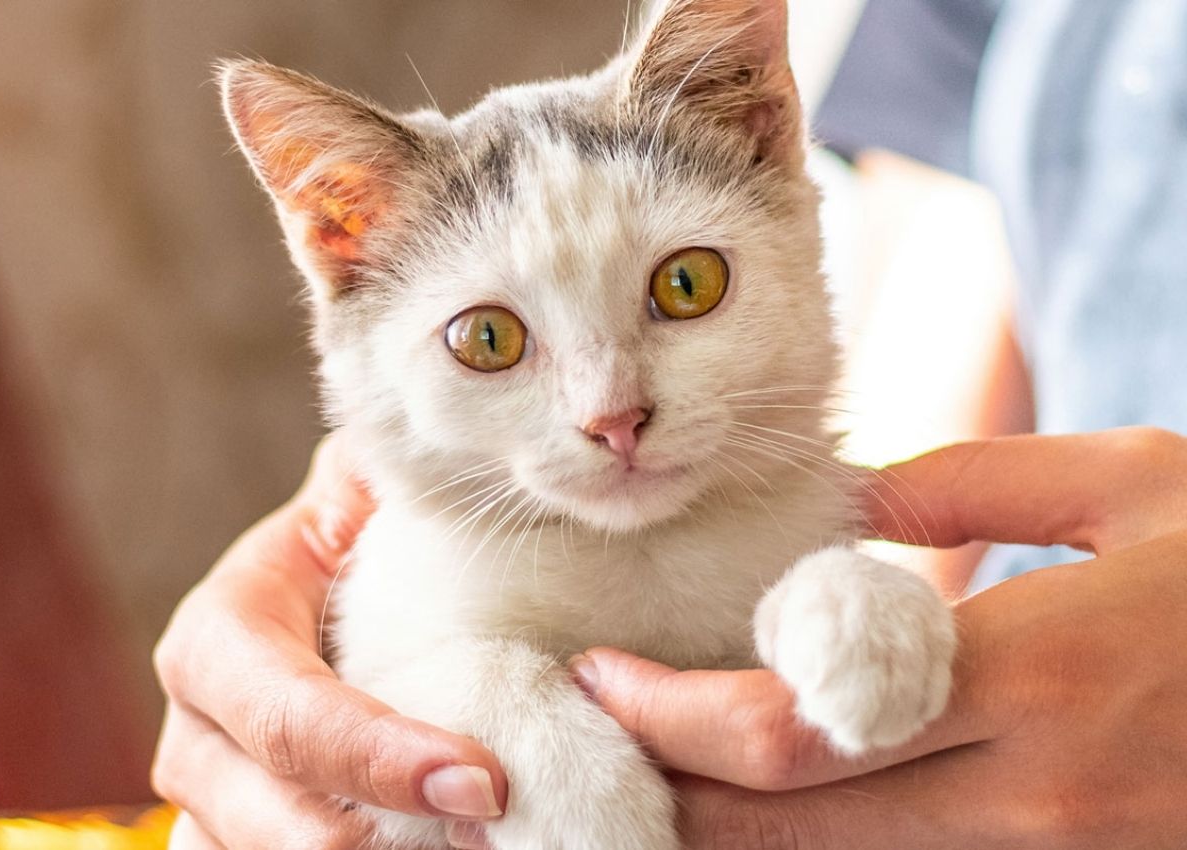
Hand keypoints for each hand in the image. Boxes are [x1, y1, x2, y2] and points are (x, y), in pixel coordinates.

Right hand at [152, 434, 507, 849]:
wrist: (329, 595)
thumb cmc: (362, 540)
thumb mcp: (365, 494)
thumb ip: (385, 472)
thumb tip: (464, 447)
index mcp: (218, 636)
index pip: (281, 710)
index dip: (372, 753)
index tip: (482, 779)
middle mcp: (197, 733)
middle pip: (271, 818)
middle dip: (383, 835)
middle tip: (496, 824)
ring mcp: (215, 803)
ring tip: (480, 844)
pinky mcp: (249, 839)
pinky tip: (442, 846)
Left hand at [572, 428, 1186, 847]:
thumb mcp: (1132, 487)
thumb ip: (968, 488)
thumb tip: (842, 501)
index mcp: (1040, 676)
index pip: (797, 732)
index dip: (676, 716)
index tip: (600, 674)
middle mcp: (1037, 791)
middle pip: (793, 827)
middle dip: (672, 792)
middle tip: (591, 740)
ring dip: (730, 829)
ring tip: (650, 773)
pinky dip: (817, 839)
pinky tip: (771, 799)